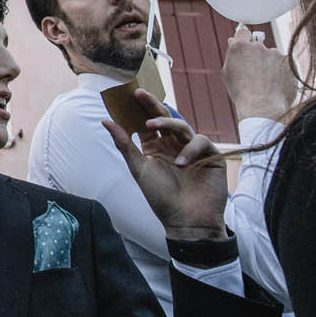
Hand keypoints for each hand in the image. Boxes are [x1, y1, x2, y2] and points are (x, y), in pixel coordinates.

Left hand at [103, 90, 228, 239]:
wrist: (186, 222)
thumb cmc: (161, 198)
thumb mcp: (139, 169)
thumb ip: (124, 144)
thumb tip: (105, 121)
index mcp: (156, 149)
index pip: (147, 124)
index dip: (139, 110)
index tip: (127, 95)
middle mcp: (173, 146)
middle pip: (165, 119)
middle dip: (152, 105)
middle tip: (139, 94)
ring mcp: (192, 150)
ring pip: (182, 126)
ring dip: (167, 122)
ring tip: (151, 126)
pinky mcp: (210, 156)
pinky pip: (200, 142)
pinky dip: (189, 149)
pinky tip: (181, 163)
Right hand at [222, 25, 296, 122]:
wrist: (262, 108)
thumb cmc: (242, 94)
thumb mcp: (228, 73)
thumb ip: (232, 54)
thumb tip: (233, 40)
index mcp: (240, 47)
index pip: (243, 32)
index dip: (245, 39)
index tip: (246, 45)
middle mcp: (258, 46)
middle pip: (259, 46)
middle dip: (258, 56)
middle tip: (256, 74)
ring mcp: (275, 53)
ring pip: (273, 56)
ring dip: (271, 65)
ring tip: (267, 84)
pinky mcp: (289, 61)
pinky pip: (285, 64)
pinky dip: (283, 72)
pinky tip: (277, 85)